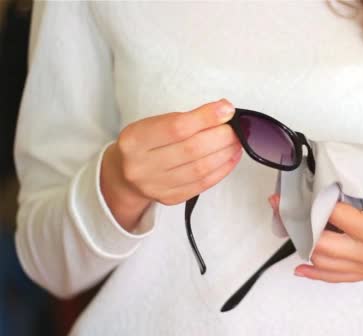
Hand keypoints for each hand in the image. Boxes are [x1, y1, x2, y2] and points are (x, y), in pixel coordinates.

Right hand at [101, 98, 242, 230]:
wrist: (124, 175)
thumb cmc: (145, 143)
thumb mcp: (154, 124)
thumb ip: (187, 119)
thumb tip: (224, 111)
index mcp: (135, 140)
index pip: (177, 127)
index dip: (206, 118)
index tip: (227, 109)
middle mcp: (141, 165)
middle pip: (192, 149)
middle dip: (221, 136)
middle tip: (237, 129)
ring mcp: (155, 186)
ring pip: (200, 169)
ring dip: (225, 153)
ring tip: (237, 142)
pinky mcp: (170, 199)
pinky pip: (203, 184)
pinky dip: (222, 169)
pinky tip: (231, 157)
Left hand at [268, 160, 362, 282]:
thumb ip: (359, 169)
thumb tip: (327, 164)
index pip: (330, 216)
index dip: (309, 199)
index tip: (294, 188)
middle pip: (319, 244)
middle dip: (296, 223)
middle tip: (281, 205)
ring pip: (324, 262)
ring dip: (302, 244)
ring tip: (287, 226)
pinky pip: (338, 277)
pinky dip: (317, 272)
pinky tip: (301, 266)